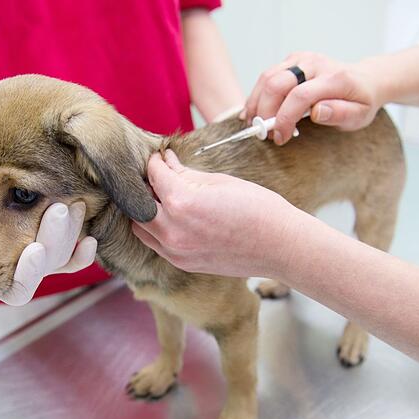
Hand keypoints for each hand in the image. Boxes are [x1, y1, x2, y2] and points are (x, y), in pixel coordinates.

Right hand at [0, 202, 96, 305]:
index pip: (15, 289)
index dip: (27, 275)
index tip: (34, 250)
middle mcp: (21, 271)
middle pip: (45, 270)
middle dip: (54, 242)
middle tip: (58, 210)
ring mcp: (43, 261)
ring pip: (62, 258)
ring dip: (70, 234)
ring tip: (71, 205)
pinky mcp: (59, 248)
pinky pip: (77, 258)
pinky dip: (84, 251)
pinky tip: (90, 238)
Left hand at [132, 150, 297, 277]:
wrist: (280, 246)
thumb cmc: (257, 208)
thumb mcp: (219, 181)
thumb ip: (185, 173)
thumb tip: (166, 162)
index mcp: (181, 202)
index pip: (154, 174)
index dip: (155, 161)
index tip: (159, 156)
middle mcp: (172, 229)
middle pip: (139, 202)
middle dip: (146, 185)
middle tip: (158, 175)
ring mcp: (175, 250)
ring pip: (141, 227)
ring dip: (145, 210)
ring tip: (162, 197)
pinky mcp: (182, 263)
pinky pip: (156, 243)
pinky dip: (155, 229)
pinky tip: (171, 217)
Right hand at [243, 52, 381, 143]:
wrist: (365, 80)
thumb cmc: (360, 101)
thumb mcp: (360, 115)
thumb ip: (340, 114)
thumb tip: (317, 112)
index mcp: (334, 78)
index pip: (299, 96)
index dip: (284, 119)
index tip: (280, 137)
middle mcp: (315, 63)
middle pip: (276, 83)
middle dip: (264, 111)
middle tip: (264, 133)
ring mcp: (301, 59)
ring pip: (267, 77)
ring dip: (256, 103)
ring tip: (256, 125)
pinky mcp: (291, 60)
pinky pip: (267, 76)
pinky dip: (257, 95)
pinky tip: (255, 112)